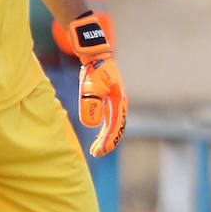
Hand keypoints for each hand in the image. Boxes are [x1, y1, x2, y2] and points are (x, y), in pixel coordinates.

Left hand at [63, 11, 126, 155]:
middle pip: (116, 128)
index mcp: (119, 100)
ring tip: (95, 151)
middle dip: (107, 143)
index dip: (108, 139)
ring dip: (105, 139)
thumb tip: (91, 123)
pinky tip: (98, 140)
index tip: (100, 150)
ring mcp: (115, 104)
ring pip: (113, 127)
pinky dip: (104, 132)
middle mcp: (120, 104)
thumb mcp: (91, 84)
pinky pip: (108, 122)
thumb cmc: (94, 69)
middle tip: (96, 154)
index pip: (115, 124)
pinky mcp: (109, 104)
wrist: (96, 57)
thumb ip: (91, 100)